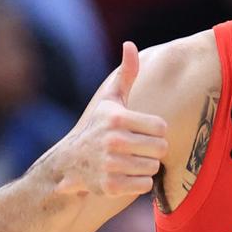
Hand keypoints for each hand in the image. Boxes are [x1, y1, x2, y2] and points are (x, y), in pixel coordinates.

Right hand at [56, 42, 168, 196]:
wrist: (69, 163)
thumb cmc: (98, 126)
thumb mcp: (110, 100)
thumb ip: (125, 74)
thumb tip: (130, 45)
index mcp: (117, 118)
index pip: (162, 128)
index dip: (155, 131)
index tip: (141, 131)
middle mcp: (112, 141)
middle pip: (160, 149)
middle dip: (152, 150)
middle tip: (135, 149)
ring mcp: (110, 164)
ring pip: (153, 168)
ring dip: (145, 167)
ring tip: (128, 161)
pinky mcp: (109, 186)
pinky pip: (144, 186)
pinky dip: (139, 183)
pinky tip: (124, 175)